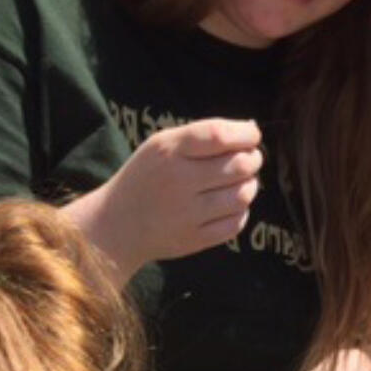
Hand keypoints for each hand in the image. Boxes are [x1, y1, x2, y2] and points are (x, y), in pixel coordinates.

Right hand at [63, 118, 262, 281]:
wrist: (117, 226)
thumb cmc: (146, 178)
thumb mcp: (160, 146)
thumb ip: (201, 135)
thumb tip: (251, 131)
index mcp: (169, 151)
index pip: (219, 135)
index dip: (246, 134)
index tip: (252, 136)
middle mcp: (178, 181)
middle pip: (238, 166)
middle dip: (253, 159)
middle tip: (250, 160)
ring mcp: (186, 214)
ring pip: (242, 196)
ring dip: (250, 186)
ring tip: (242, 182)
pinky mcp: (193, 240)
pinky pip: (235, 224)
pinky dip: (240, 212)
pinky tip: (230, 205)